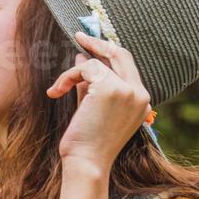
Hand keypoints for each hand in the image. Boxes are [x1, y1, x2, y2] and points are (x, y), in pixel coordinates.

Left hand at [46, 31, 152, 173]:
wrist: (87, 162)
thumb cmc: (87, 141)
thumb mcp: (92, 108)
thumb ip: (91, 83)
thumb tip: (82, 57)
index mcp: (142, 101)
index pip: (127, 66)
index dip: (109, 52)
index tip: (91, 45)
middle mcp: (140, 94)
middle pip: (121, 54)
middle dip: (98, 44)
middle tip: (79, 37)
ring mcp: (128, 90)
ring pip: (97, 63)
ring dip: (73, 74)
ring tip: (59, 89)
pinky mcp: (111, 88)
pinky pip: (84, 68)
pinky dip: (67, 77)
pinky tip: (56, 92)